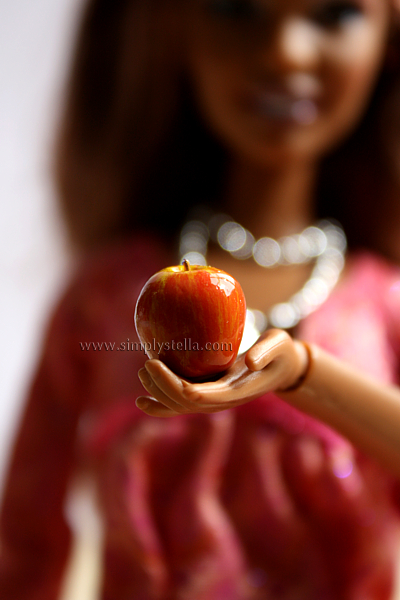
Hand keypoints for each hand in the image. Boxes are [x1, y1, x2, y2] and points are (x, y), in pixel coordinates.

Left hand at [136, 329, 308, 417]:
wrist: (282, 368)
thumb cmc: (279, 352)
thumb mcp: (279, 345)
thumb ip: (267, 351)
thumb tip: (251, 361)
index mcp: (234, 392)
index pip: (198, 395)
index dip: (173, 384)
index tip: (154, 363)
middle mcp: (221, 401)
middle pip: (184, 402)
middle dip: (161, 387)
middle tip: (146, 364)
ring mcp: (213, 400)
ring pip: (180, 407)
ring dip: (159, 394)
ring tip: (143, 373)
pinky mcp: (208, 393)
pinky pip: (181, 404)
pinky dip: (161, 404)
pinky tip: (142, 402)